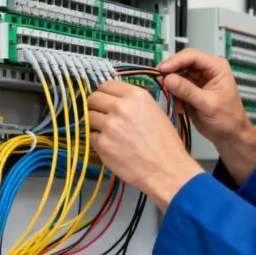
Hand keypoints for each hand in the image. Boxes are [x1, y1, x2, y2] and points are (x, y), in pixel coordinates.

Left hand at [88, 80, 202, 210]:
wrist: (167, 169)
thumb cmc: (166, 145)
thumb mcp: (156, 112)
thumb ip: (134, 103)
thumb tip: (117, 100)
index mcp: (137, 96)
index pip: (107, 84)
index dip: (104, 93)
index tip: (104, 99)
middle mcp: (121, 107)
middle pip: (93, 98)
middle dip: (95, 106)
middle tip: (101, 115)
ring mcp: (110, 126)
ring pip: (88, 117)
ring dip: (94, 123)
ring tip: (107, 132)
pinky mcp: (102, 144)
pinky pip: (90, 136)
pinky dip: (96, 140)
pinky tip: (110, 145)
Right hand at [157, 49, 255, 184]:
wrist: (230, 135)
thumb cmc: (228, 119)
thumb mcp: (208, 104)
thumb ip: (188, 91)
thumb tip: (168, 79)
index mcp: (216, 67)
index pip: (192, 56)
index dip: (175, 61)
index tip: (161, 70)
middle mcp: (207, 70)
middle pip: (182, 63)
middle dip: (171, 74)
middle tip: (160, 83)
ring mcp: (198, 80)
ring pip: (176, 76)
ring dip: (172, 88)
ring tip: (175, 101)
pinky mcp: (191, 90)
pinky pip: (176, 88)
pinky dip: (174, 96)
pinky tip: (180, 107)